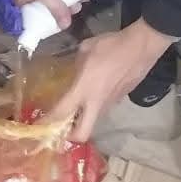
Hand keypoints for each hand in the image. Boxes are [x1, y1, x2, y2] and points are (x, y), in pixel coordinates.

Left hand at [50, 20, 174, 141]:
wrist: (141, 47)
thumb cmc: (111, 45)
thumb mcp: (86, 49)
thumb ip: (76, 65)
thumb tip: (75, 71)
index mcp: (83, 89)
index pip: (62, 112)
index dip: (48, 121)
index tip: (39, 124)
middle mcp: (96, 103)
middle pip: (81, 134)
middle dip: (69, 136)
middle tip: (61, 126)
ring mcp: (110, 104)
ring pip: (93, 122)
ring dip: (83, 119)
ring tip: (76, 107)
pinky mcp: (120, 101)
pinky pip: (103, 109)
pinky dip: (95, 106)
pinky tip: (96, 91)